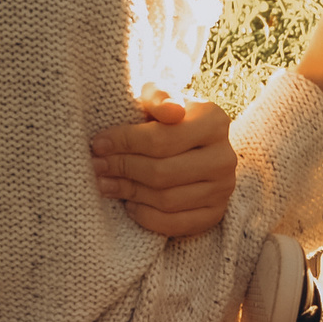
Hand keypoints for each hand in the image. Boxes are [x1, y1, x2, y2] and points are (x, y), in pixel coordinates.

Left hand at [91, 86, 236, 236]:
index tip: (98, 144)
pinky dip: (147, 217)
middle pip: (162, 172)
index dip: (124, 143)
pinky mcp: (215, 214)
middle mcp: (225, 157)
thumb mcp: (160, 99)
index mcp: (214, 121)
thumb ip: (158, 97)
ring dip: (130, 193)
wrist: (193, 146)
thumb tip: (170, 112)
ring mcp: (223, 189)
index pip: (160, 139)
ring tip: (106, 183)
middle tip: (97, 166)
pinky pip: (175, 224)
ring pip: (167, 200)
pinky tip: (130, 205)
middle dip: (123, 169)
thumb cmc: (167, 120)